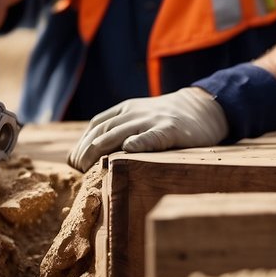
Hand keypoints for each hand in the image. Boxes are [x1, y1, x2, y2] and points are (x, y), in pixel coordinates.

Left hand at [67, 87, 228, 170]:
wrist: (203, 108)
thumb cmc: (168, 120)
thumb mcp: (141, 118)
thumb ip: (122, 130)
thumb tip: (95, 155)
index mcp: (125, 110)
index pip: (96, 125)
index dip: (81, 142)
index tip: (72, 161)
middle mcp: (135, 112)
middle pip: (103, 130)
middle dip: (86, 150)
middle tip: (76, 169)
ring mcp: (152, 119)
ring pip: (121, 132)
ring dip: (101, 150)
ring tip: (88, 166)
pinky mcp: (171, 129)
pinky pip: (153, 135)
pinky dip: (139, 142)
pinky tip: (128, 151)